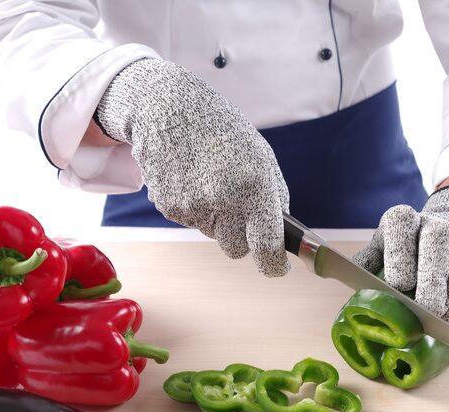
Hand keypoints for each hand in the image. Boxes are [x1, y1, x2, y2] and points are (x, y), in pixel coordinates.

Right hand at [96, 58, 289, 276]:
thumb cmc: (222, 130)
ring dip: (218, 219)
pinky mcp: (169, 207)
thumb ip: (274, 196)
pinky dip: (196, 208)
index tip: (278, 266)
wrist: (168, 108)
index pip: (267, 247)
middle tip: (239, 208)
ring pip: (213, 235)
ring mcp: (193, 206)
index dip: (274, 265)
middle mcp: (223, 200)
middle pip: (237, 249)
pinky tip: (192, 179)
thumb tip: (280, 235)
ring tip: (211, 181)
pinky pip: (192, 222)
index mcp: (254, 186)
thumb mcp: (261, 156)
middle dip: (242, 237)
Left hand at [353, 188, 448, 342]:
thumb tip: (323, 268)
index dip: (402, 253)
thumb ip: (362, 261)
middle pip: (440, 242)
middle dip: (435, 277)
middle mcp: (438, 226)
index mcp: (404, 220)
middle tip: (430, 311)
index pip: (402, 224)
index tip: (400, 283)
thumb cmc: (405, 250)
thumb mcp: (380, 248)